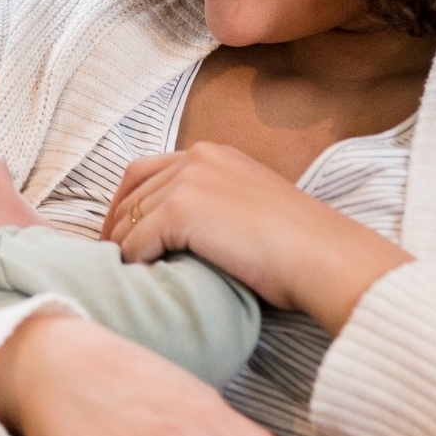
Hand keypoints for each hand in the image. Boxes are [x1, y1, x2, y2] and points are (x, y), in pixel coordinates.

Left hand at [102, 142, 410, 336]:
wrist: (324, 256)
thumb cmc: (299, 246)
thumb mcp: (251, 207)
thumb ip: (214, 206)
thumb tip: (179, 233)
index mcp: (213, 154)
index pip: (145, 171)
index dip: (125, 203)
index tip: (119, 234)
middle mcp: (196, 158)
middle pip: (131, 192)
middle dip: (116, 226)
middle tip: (111, 260)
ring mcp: (188, 181)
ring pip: (129, 218)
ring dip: (123, 248)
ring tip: (124, 277)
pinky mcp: (182, 210)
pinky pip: (136, 241)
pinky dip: (134, 262)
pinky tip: (143, 281)